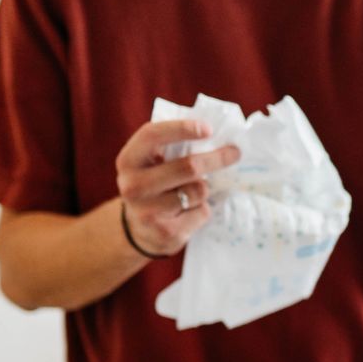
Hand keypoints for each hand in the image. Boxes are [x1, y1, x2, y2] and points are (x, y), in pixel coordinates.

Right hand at [115, 119, 239, 257]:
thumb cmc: (153, 186)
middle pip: (188, 167)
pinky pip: (201, 212)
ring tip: (191, 192)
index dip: (181, 128)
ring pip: (198, 190)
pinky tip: (187, 212)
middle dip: (216, 158)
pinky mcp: (166, 233)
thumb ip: (170, 148)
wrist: (138, 231)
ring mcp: (148, 212)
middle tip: (234, 152)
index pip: (152, 136)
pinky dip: (202, 209)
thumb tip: (216, 134)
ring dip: (204, 188)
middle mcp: (133, 186)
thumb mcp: (151, 165)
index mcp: (128, 161)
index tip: (208, 128)